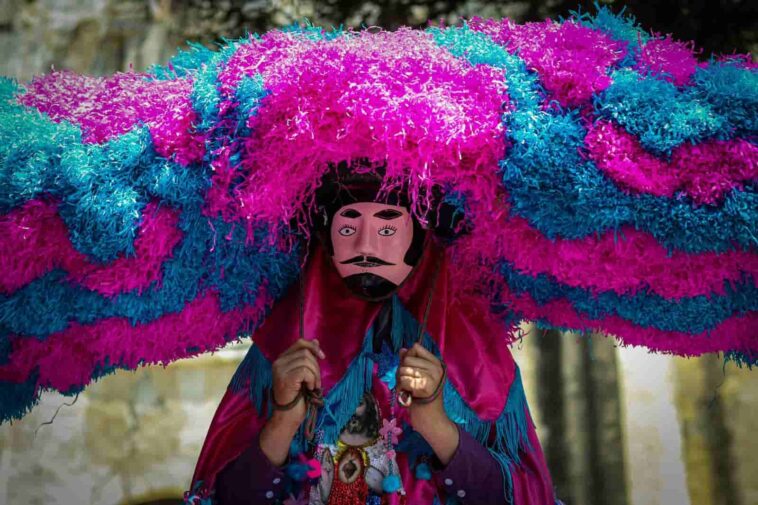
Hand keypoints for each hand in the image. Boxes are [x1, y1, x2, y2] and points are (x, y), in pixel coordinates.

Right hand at [271, 338, 324, 424]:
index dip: (313, 347)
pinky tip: (309, 388)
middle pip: (305, 352)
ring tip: (313, 386)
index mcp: (282, 359)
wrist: (287, 416)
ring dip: (315, 375)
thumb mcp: (304, 374)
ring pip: (306, 361)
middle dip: (316, 366)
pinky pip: (305, 371)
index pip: (300, 343)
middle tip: (316, 381)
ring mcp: (280, 370)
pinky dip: (312, 380)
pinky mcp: (285, 378)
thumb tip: (316, 341)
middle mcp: (278, 362)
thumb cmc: (297, 396)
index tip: (322, 357)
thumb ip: (308, 358)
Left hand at [397, 343, 457, 463]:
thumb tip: (402, 349)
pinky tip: (408, 395)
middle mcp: (436, 368)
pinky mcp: (424, 386)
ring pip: (403, 369)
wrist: (431, 420)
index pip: (416, 348)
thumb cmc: (423, 399)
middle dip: (402, 371)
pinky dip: (401, 389)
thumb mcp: (417, 377)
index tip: (411, 372)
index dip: (407, 359)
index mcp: (436, 363)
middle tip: (408, 384)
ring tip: (408, 391)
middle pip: (407, 359)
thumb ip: (410, 362)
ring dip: (400, 381)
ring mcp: (432, 376)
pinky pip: (403, 380)